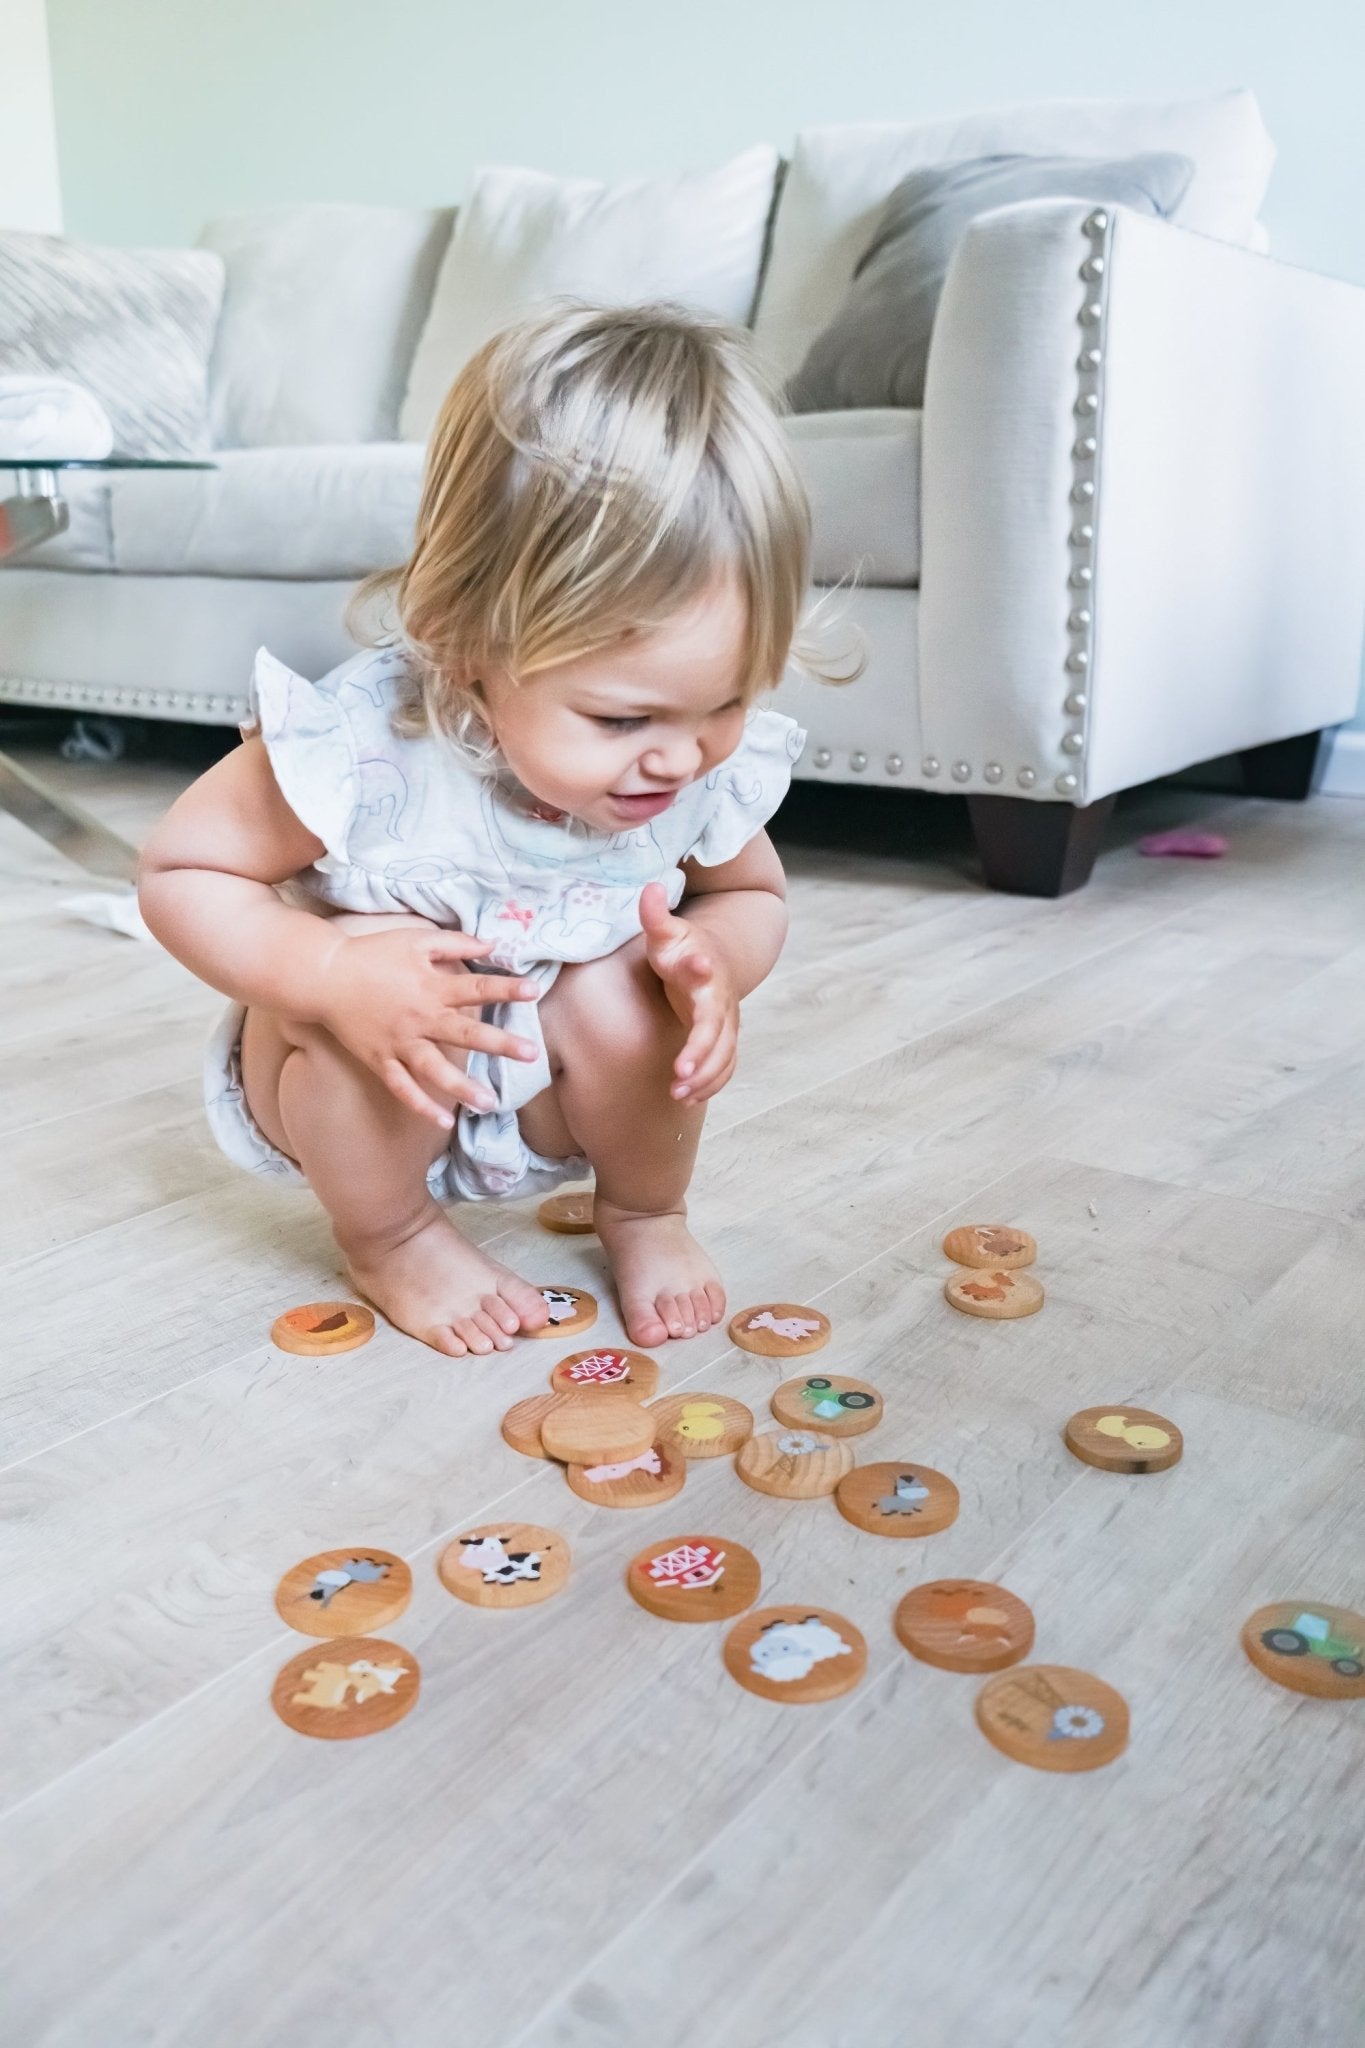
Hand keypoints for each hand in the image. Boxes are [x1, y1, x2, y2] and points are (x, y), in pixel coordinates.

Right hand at [315, 925, 541, 1127]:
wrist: (323, 976)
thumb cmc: (371, 954)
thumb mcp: (415, 939)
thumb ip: (455, 943)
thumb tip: (492, 944)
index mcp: (430, 986)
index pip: (476, 988)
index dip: (506, 989)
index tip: (534, 991)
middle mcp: (419, 1017)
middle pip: (464, 1033)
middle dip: (499, 1044)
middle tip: (531, 1054)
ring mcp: (398, 1042)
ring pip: (434, 1069)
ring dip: (462, 1087)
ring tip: (489, 1102)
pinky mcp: (379, 1059)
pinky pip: (402, 1087)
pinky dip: (420, 1106)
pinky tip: (443, 1121)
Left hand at [638, 880, 739, 1103]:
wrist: (715, 960)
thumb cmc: (682, 948)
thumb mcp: (666, 931)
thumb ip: (655, 915)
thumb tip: (650, 888)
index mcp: (705, 971)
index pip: (706, 978)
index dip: (702, 977)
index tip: (698, 974)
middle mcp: (721, 1000)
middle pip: (718, 1030)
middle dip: (702, 1052)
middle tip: (680, 1072)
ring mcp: (726, 1023)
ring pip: (725, 1055)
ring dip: (705, 1077)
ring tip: (677, 1093)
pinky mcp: (725, 1040)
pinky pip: (726, 1067)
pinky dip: (712, 1083)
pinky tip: (687, 1097)